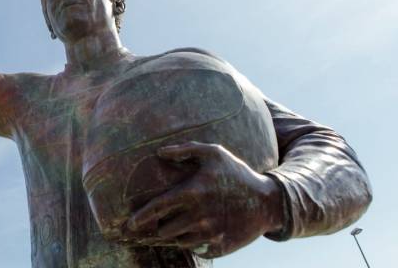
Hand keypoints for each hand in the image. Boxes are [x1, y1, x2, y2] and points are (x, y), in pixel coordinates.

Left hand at [124, 142, 284, 257]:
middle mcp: (199, 216)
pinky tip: (202, 229)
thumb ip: (185, 149)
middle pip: (164, 229)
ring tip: (186, 221)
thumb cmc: (236, 173)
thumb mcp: (214, 153)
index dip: (141, 217)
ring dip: (177, 233)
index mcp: (193, 192)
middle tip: (164, 219)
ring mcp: (209, 234)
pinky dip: (194, 241)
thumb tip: (159, 152)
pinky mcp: (218, 248)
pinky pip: (195, 248)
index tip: (130, 223)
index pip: (158, 208)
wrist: (267, 201)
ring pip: (178, 240)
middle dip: (160, 225)